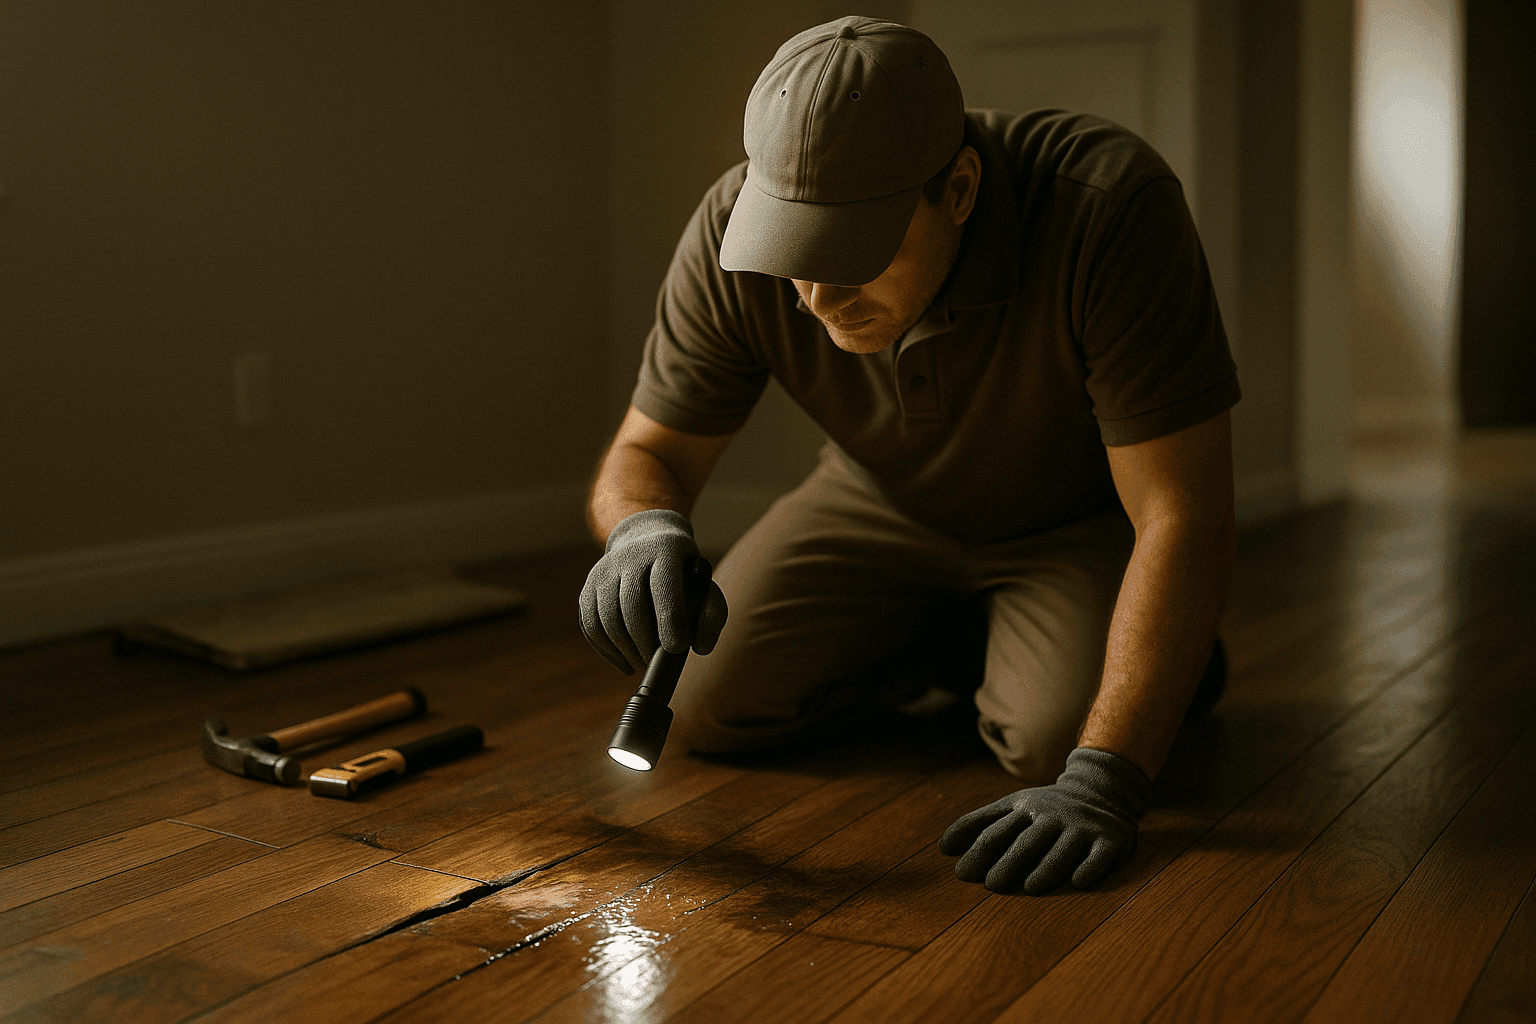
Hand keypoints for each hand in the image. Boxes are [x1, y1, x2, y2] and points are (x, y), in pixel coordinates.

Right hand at [579, 508, 727, 673]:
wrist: (648, 544)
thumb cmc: (684, 577)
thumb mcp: (706, 588)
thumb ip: (712, 616)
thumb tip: (700, 647)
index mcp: (666, 549)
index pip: (663, 584)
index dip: (669, 618)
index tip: (677, 648)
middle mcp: (631, 554)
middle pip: (631, 605)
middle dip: (645, 642)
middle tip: (656, 661)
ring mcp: (604, 569)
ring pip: (607, 618)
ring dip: (625, 650)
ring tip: (643, 662)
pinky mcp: (588, 587)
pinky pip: (590, 624)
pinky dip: (607, 650)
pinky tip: (626, 661)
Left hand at [938, 747, 1151, 894]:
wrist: (1100, 788)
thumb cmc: (1044, 807)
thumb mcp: (1012, 806)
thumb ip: (978, 824)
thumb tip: (942, 848)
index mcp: (1025, 809)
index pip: (997, 832)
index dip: (978, 852)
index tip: (961, 874)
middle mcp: (1052, 816)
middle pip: (1027, 842)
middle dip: (1009, 862)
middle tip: (992, 884)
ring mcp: (1081, 828)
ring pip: (1062, 850)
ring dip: (1047, 868)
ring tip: (1031, 888)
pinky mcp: (1109, 839)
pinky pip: (1099, 855)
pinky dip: (1090, 867)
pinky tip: (1078, 881)